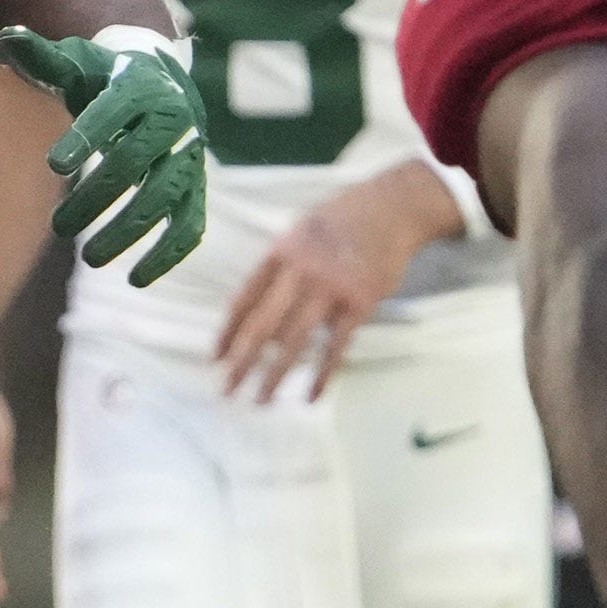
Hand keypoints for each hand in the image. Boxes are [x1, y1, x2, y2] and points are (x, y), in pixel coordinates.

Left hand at [0, 23, 207, 284]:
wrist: (158, 80)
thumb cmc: (104, 75)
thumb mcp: (75, 63)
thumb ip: (42, 58)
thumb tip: (7, 37)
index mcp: (139, 86)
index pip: (113, 111)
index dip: (87, 136)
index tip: (54, 165)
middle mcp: (172, 120)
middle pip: (135, 161)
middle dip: (98, 196)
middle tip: (59, 227)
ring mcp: (187, 156)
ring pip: (164, 197)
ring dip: (129, 230)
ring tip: (91, 258)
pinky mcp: (194, 187)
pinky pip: (190, 223)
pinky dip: (169, 252)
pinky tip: (137, 278)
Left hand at [216, 164, 463, 401]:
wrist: (391, 207)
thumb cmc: (340, 222)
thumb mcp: (299, 232)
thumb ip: (279, 269)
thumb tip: (260, 317)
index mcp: (280, 251)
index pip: (244, 298)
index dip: (227, 330)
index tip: (215, 357)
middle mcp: (301, 270)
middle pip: (263, 324)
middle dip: (242, 360)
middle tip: (226, 389)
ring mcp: (331, 287)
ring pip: (295, 340)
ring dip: (275, 374)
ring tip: (261, 399)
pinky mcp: (360, 302)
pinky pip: (336, 346)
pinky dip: (322, 374)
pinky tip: (310, 396)